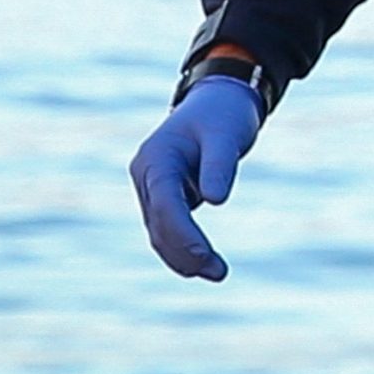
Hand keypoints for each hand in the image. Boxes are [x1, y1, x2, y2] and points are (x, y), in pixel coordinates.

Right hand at [128, 74, 263, 280]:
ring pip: (159, 231)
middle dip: (185, 252)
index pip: (165, 203)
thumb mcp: (227, 135)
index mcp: (157, 157)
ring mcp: (151, 186)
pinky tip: (204, 263)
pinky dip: (183, 247)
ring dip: (183, 256)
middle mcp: (146, 174)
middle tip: (219, 272)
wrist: (217, 101)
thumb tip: (215, 200)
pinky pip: (167, 227)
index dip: (182, 233)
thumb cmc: (223, 115)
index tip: (204, 255)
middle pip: (158, 224)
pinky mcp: (162, 196)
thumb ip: (219, 165)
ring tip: (217, 272)